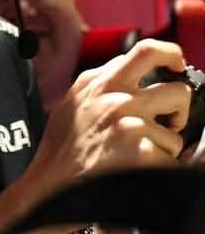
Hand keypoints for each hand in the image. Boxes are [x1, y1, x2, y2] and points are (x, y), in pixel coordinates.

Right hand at [28, 39, 191, 194]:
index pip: (146, 52)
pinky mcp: (140, 151)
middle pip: (177, 90)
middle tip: (171, 121)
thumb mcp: (73, 99)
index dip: (169, 56)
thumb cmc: (62, 145)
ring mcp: (129, 123)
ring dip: (165, 145)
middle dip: (181, 108)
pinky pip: (168, 158)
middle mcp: (116, 97)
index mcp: (99, 81)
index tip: (176, 65)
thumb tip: (130, 74)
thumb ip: (101, 83)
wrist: (52, 181)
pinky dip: (158, 166)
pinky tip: (136, 168)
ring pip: (176, 132)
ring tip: (141, 152)